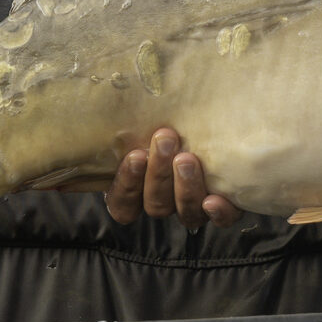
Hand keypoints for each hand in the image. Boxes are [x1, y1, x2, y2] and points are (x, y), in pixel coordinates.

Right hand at [104, 126, 240, 229]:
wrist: (214, 121)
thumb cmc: (170, 117)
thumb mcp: (144, 119)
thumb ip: (127, 119)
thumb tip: (97, 100)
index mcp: (137, 189)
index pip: (123, 203)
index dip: (127, 184)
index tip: (135, 155)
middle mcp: (165, 201)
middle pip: (156, 204)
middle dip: (158, 173)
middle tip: (165, 138)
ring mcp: (194, 207)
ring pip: (185, 214)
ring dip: (185, 188)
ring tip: (187, 158)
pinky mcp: (224, 206)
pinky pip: (223, 220)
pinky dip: (219, 213)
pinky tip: (215, 199)